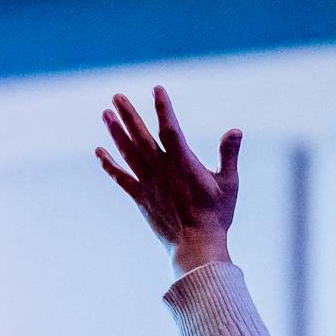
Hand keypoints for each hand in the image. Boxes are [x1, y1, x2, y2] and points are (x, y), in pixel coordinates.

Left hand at [96, 87, 242, 277]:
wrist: (196, 246)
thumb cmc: (216, 216)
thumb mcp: (229, 184)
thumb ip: (229, 155)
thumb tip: (235, 130)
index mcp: (183, 163)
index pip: (170, 129)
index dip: (163, 108)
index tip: (157, 89)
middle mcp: (161, 170)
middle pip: (141, 137)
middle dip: (129, 115)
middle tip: (116, 96)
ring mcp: (148, 184)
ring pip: (128, 154)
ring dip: (115, 133)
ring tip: (105, 114)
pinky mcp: (140, 198)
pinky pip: (121, 178)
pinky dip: (109, 165)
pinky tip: (99, 152)